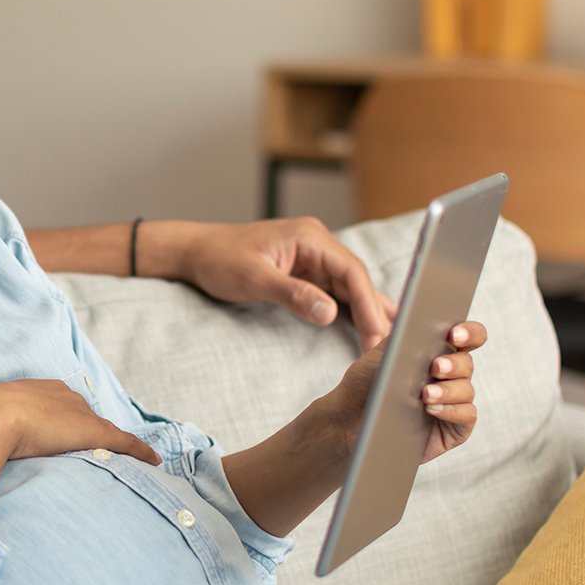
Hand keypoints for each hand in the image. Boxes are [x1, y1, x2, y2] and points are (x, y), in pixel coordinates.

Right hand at [0, 379, 160, 463]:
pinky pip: (124, 443)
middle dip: (93, 430)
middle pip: (87, 416)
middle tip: (96, 449)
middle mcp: (65, 396)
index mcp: (40, 390)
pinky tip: (152, 461)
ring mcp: (80, 414)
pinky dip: (139, 452)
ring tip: (128, 457)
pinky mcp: (94, 433)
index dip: (68, 421)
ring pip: (106, 431)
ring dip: (117, 444)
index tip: (68, 434)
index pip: (62, 406)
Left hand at [154, 217, 397, 349]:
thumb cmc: (219, 260)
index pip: (351, 271)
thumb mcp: (254, 279)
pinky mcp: (305, 271)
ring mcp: (312, 257)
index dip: (369, 304)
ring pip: (350, 286)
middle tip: (389, 347)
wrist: (195, 252)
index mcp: (310, 237)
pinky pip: (336, 290)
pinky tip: (369, 326)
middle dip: (374, 312)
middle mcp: (317, 244)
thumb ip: (293, 294)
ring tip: (389, 341)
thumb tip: (330, 313)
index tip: (379, 334)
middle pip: (356, 280)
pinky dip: (351, 309)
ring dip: (367, 312)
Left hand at [309, 321, 485, 462]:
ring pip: (466, 389)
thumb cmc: (364, 386)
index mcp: (436, 352)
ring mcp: (454, 402)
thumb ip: (400, 338)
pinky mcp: (455, 428)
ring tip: (425, 394)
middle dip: (453, 364)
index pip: (466, 336)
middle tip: (435, 367)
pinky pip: (466, 415)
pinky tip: (431, 409)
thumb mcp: (377, 357)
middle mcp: (450, 376)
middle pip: (467, 362)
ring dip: (448, 390)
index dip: (468, 332)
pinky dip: (451, 410)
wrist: (349, 421)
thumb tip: (421, 321)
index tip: (455, 334)